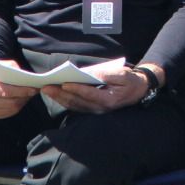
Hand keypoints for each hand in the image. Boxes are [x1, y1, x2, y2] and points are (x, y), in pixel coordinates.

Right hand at [0, 58, 37, 119]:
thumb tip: (26, 77)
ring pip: (12, 109)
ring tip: (28, 94)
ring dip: (22, 102)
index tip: (33, 89)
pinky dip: (17, 106)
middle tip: (33, 91)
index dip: (21, 91)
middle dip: (24, 97)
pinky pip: (9, 113)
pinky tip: (20, 98)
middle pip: (11, 103)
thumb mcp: (3, 64)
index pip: (6, 92)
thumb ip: (14, 69)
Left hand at [42, 59, 160, 113]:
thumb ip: (106, 74)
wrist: (138, 91)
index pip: (89, 94)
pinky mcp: (92, 109)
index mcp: (109, 99)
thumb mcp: (122, 74)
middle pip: (77, 101)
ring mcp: (95, 110)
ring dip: (59, 98)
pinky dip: (64, 100)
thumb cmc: (130, 80)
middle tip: (47, 87)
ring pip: (74, 105)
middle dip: (61, 94)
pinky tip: (55, 95)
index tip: (64, 83)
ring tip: (47, 90)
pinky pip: (76, 106)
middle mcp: (100, 108)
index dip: (76, 89)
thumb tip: (89, 73)